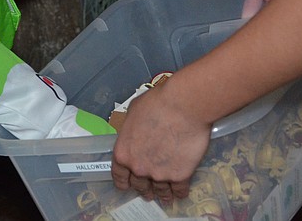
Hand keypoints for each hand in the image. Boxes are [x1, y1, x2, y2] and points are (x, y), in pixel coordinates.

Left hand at [111, 84, 207, 204]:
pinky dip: (180, 193)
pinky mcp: (180, 176)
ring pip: (160, 191)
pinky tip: (180, 193)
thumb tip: (136, 132)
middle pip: (139, 185)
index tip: (127, 185)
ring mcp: (159, 174)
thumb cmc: (156, 103)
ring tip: (165, 198)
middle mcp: (138, 168)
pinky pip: (179, 190)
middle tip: (148, 192)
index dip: (123, 182)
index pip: (119, 176)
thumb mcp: (134, 113)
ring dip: (162, 195)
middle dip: (143, 189)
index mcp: (123, 153)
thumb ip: (132, 130)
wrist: (183, 106)